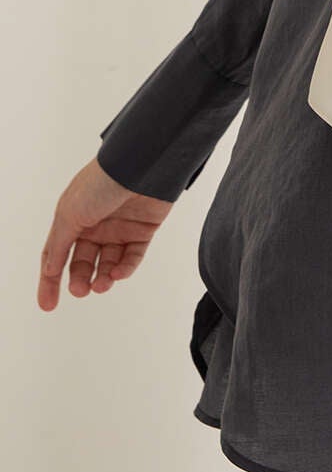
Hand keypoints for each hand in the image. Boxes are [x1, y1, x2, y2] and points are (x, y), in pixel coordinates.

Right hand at [38, 157, 174, 310]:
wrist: (141, 166)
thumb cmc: (100, 184)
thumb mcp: (70, 214)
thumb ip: (59, 245)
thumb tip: (49, 270)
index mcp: (72, 217)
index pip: (58, 254)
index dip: (50, 280)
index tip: (48, 305)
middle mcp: (95, 223)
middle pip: (83, 262)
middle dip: (80, 280)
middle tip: (80, 291)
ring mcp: (120, 227)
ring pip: (108, 263)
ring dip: (103, 278)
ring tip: (100, 286)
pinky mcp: (143, 229)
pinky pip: (132, 256)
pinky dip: (125, 268)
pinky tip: (117, 274)